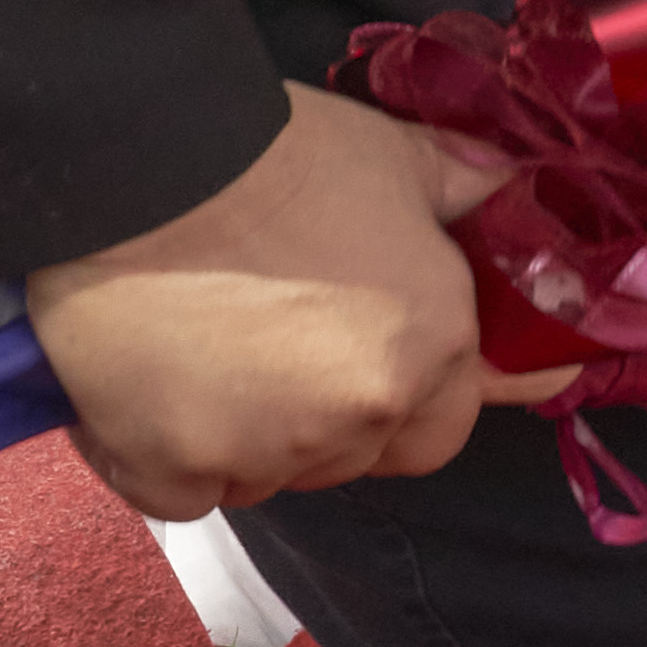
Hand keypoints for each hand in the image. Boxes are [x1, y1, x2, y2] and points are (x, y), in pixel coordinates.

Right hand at [19, 87, 506, 520]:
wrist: (135, 167)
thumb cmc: (272, 153)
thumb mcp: (396, 157)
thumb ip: (466, 193)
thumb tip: (511, 196)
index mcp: (430, 346)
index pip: (441, 426)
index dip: (402, 400)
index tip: (357, 369)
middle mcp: (361, 412)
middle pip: (352, 457)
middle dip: (324, 422)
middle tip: (269, 353)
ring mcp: (266, 449)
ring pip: (267, 476)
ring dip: (244, 439)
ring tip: (197, 356)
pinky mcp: (172, 468)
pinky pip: (182, 493)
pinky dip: (163, 460)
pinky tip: (145, 395)